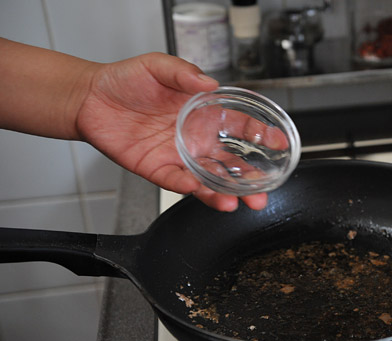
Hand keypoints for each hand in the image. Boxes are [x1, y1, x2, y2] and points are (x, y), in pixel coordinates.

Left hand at [76, 52, 267, 211]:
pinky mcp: (156, 168)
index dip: (261, 136)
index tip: (279, 143)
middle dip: (249, 179)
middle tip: (263, 192)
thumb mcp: (157, 65)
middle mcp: (195, 138)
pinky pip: (175, 181)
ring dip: (223, 192)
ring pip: (207, 179)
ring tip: (237, 203)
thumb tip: (209, 81)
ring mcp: (177, 156)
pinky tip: (199, 190)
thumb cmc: (126, 80)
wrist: (90, 98)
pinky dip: (188, 188)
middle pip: (230, 163)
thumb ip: (183, 72)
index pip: (240, 127)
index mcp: (203, 115)